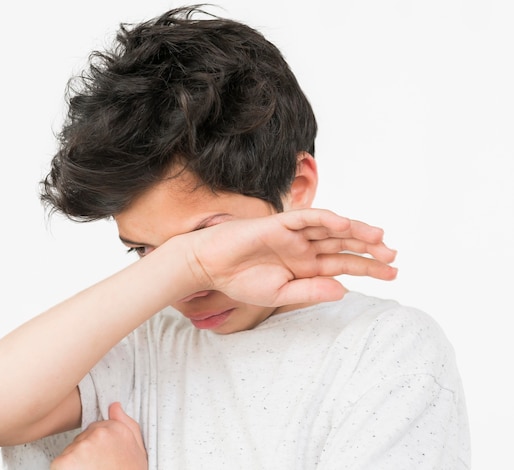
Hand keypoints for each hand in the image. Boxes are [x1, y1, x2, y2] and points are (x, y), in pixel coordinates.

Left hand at [50, 403, 146, 469]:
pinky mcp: (66, 460)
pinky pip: (59, 463)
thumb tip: (115, 406)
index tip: (103, 458)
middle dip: (86, 453)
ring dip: (75, 463)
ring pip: (71, 451)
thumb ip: (126, 424)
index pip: (96, 429)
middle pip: (82, 439)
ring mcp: (82, 446)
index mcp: (116, 428)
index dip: (98, 446)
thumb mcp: (138, 450)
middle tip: (97, 467)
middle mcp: (99, 433)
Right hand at [182, 208, 396, 305]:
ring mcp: (293, 234)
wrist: (210, 265)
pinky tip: (345, 225)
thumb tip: (344, 290)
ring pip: (331, 229)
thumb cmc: (239, 281)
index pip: (343, 265)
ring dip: (355, 232)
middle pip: (343, 245)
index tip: (393, 274)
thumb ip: (310, 291)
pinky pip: (307, 218)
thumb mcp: (279, 295)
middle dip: (369, 250)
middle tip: (393, 256)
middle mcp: (304, 248)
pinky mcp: (280, 223)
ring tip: (380, 239)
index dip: (368, 268)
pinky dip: (326, 219)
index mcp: (305, 266)